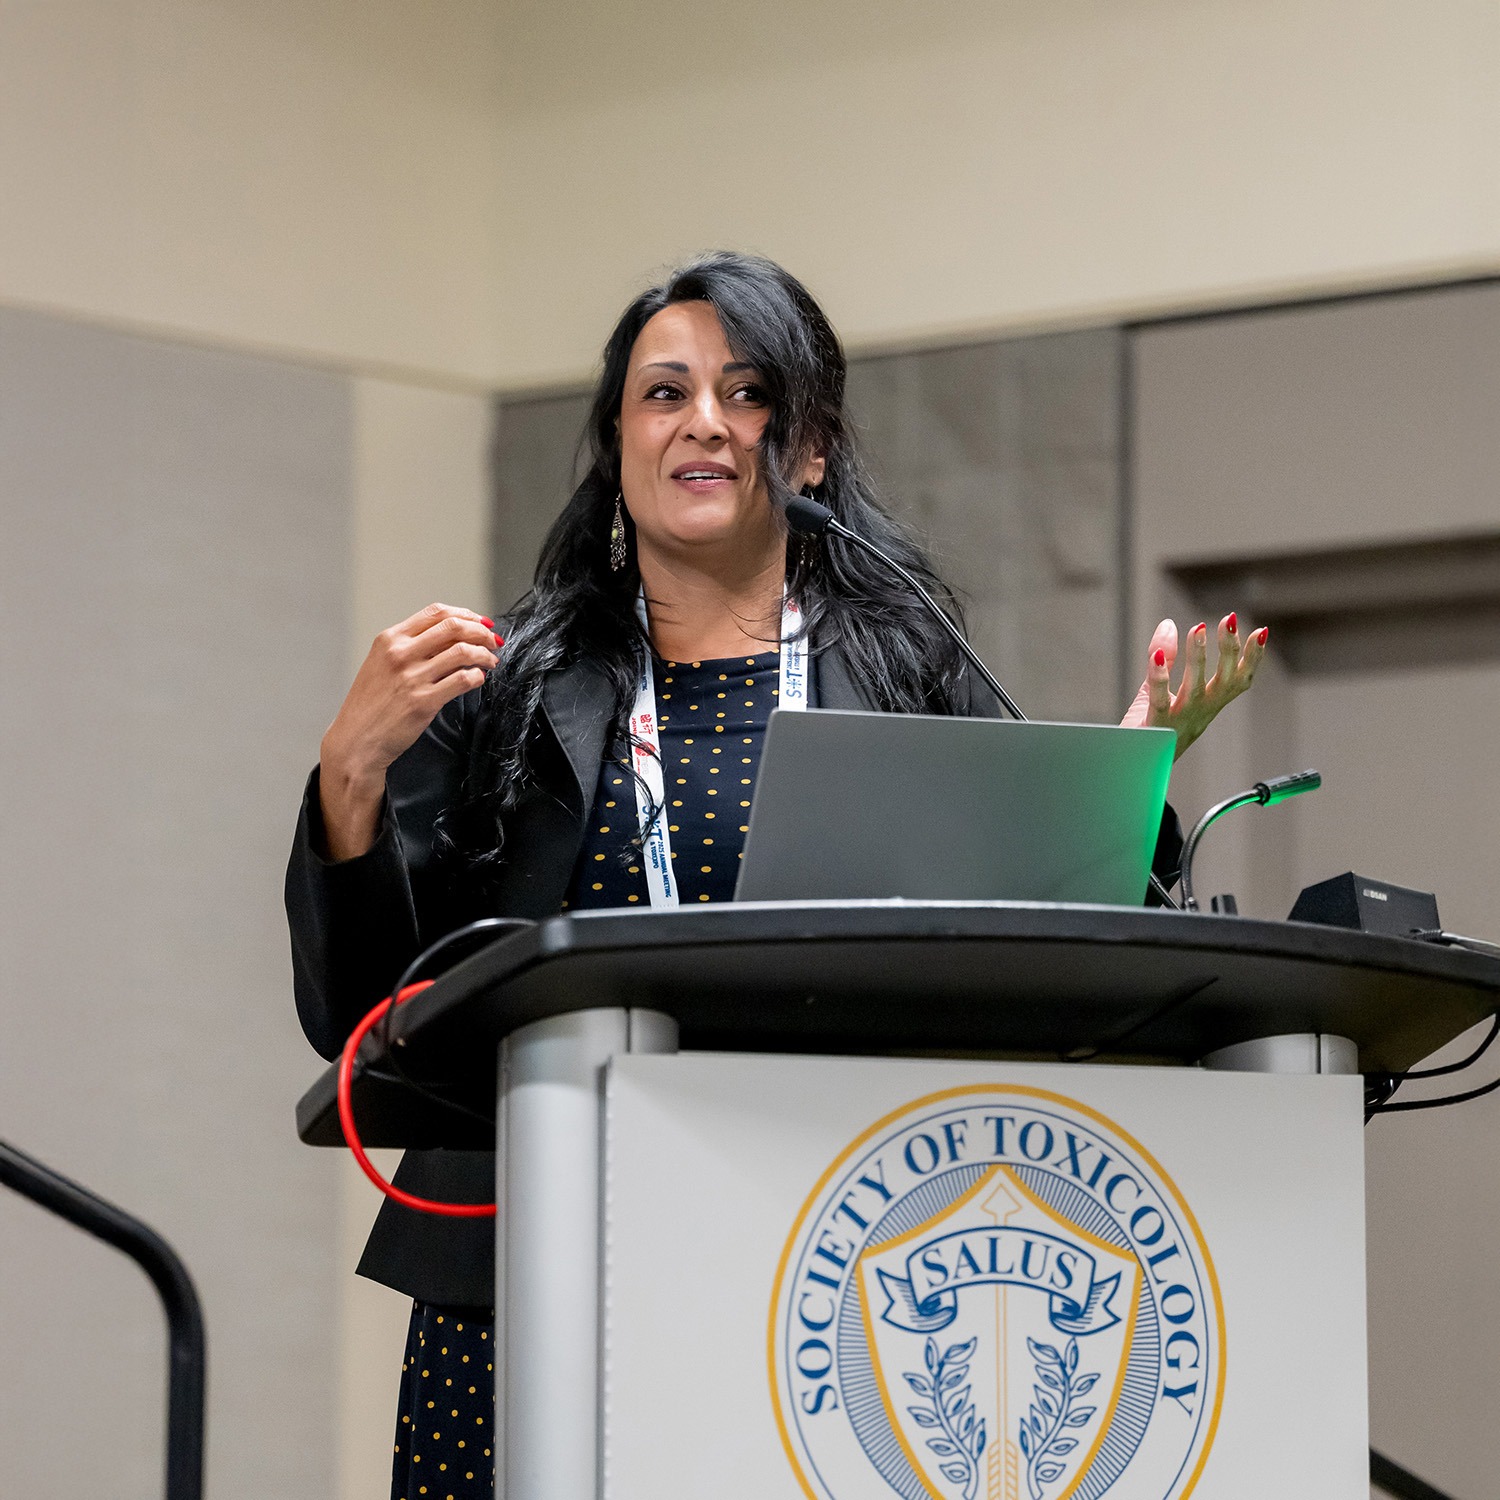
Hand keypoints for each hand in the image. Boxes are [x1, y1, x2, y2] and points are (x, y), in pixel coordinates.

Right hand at [319, 604, 501, 858]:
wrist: (355, 742)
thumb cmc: (370, 706)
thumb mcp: (381, 665)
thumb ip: (411, 648)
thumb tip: (452, 637)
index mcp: (389, 640)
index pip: (436, 613)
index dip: (466, 614)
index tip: (481, 622)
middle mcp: (400, 654)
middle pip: (453, 627)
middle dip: (481, 631)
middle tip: (493, 640)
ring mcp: (411, 677)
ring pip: (462, 651)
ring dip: (484, 654)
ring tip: (491, 661)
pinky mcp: (423, 702)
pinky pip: (462, 680)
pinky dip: (478, 676)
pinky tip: (479, 679)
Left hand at [1120, 613, 1266, 760]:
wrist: (1129, 769)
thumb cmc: (1148, 730)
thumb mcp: (1160, 689)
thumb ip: (1167, 658)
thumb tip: (1168, 624)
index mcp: (1207, 705)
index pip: (1237, 680)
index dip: (1252, 658)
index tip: (1261, 632)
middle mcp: (1199, 713)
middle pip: (1223, 681)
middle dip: (1230, 650)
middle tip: (1230, 619)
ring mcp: (1179, 720)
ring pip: (1195, 688)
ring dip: (1199, 657)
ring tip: (1198, 629)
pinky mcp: (1155, 725)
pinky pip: (1160, 700)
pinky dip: (1159, 677)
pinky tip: (1157, 655)